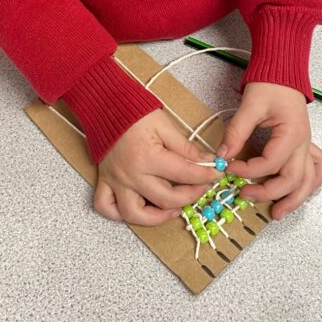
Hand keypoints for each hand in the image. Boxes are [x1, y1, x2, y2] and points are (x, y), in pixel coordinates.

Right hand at [95, 109, 220, 226]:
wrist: (105, 104)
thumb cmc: (135, 112)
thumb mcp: (165, 125)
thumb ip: (185, 147)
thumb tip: (207, 161)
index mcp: (148, 157)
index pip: (184, 174)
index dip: (205, 175)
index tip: (217, 173)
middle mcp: (131, 175)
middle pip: (166, 199)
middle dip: (191, 195)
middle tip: (201, 187)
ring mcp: (116, 181)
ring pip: (135, 214)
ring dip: (158, 217)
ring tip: (173, 208)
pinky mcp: (105, 181)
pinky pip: (106, 208)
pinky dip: (120, 214)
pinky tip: (138, 209)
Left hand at [218, 82, 321, 220]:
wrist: (282, 71)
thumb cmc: (270, 84)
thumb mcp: (250, 105)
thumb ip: (236, 132)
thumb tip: (223, 154)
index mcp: (291, 134)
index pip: (270, 163)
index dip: (248, 170)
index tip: (229, 168)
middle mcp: (304, 143)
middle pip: (292, 179)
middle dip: (270, 193)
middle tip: (246, 196)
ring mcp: (307, 145)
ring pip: (309, 181)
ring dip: (295, 199)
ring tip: (277, 213)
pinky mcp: (305, 144)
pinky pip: (316, 169)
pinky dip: (310, 184)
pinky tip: (300, 192)